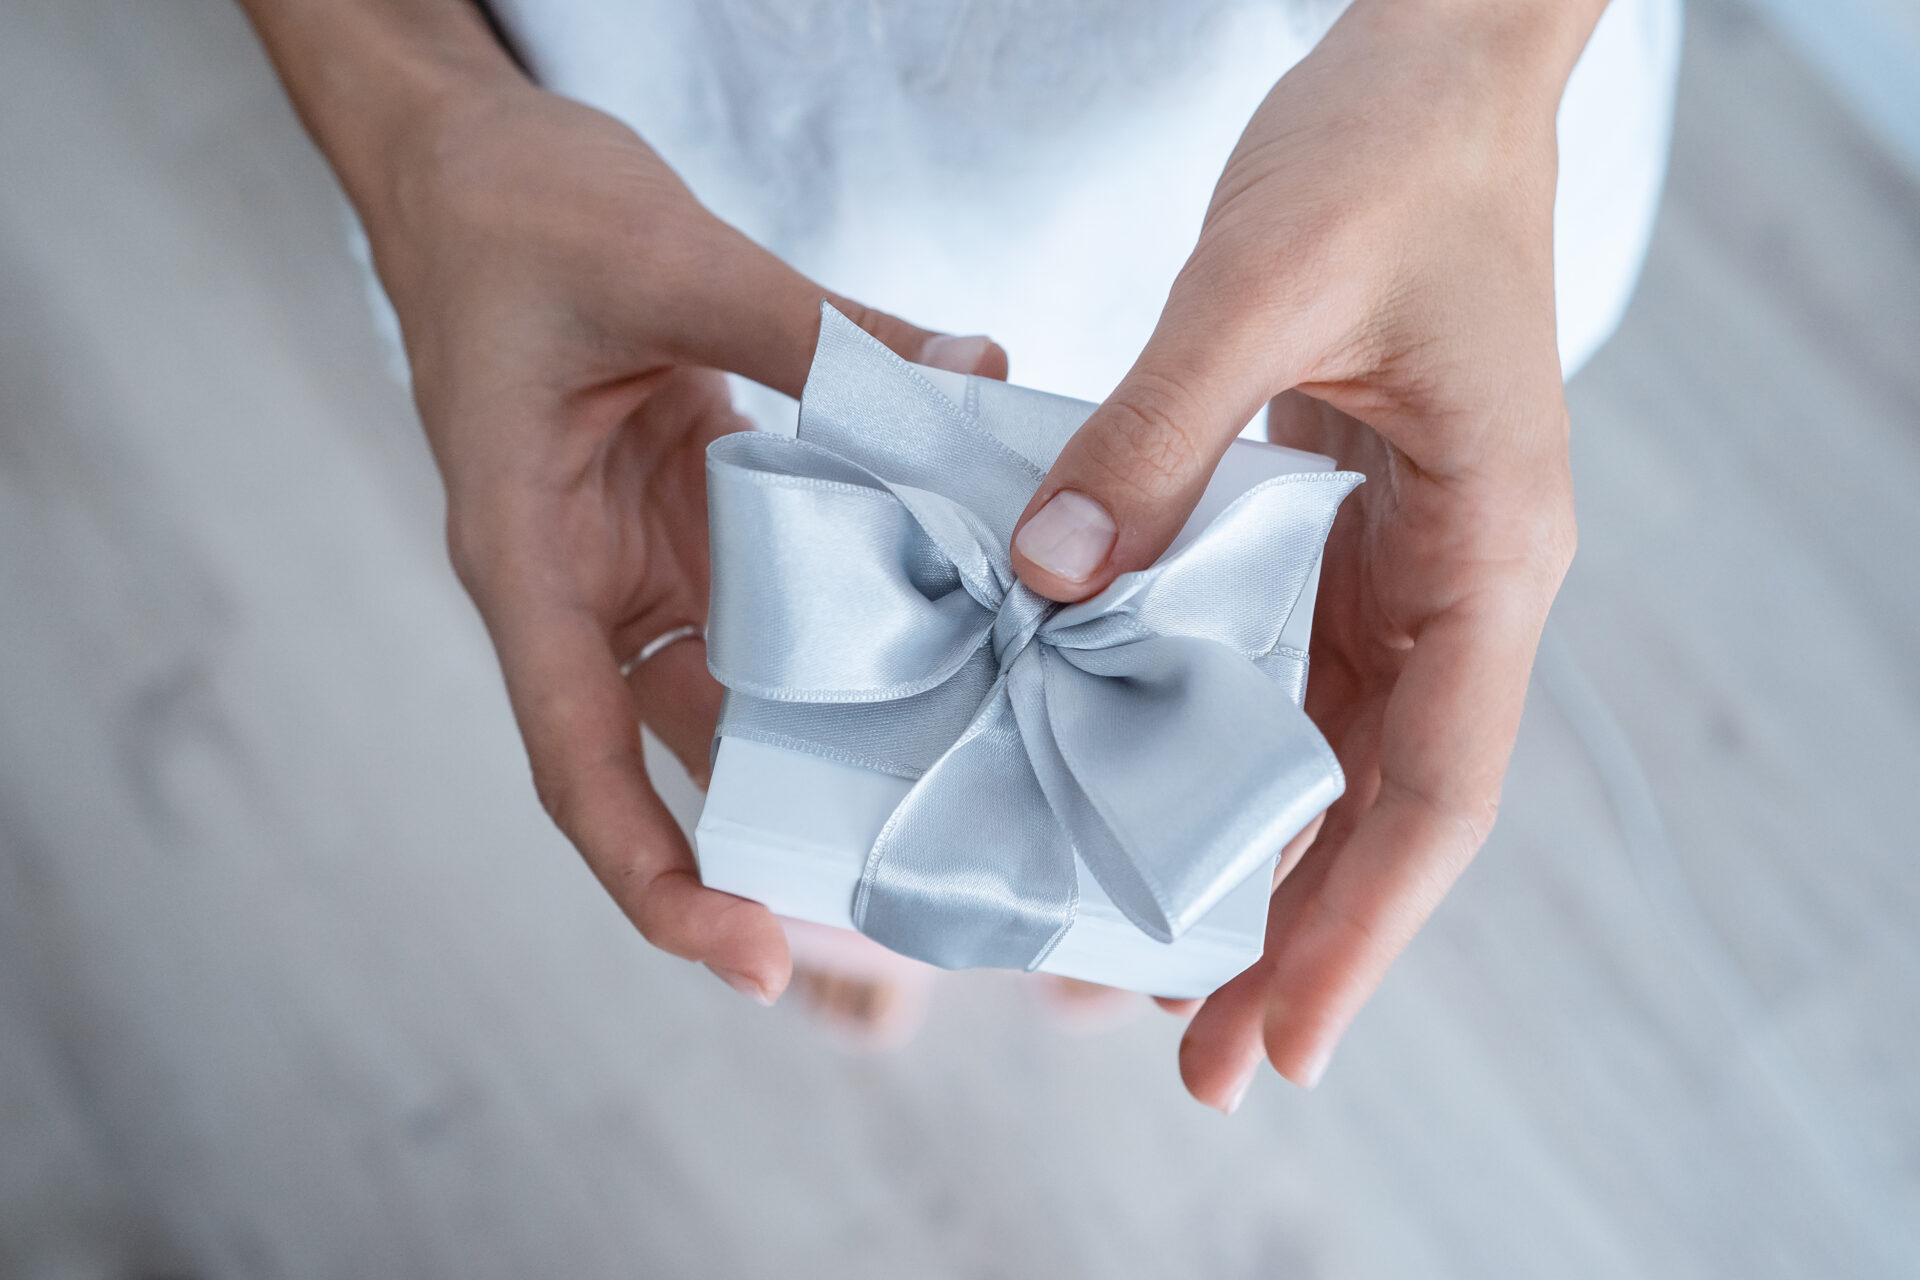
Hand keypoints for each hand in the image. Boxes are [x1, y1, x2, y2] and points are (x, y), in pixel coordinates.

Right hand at [362, 79, 1005, 1002]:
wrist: (471, 160)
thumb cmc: (515, 216)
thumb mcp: (665, 263)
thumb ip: (817, 330)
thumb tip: (971, 371)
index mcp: (527, 559)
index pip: (578, 759)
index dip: (653, 875)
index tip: (746, 960)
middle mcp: (583, 580)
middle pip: (678, 747)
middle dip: (781, 823)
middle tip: (911, 883)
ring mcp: (642, 548)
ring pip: (744, 672)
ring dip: (843, 713)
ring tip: (962, 766)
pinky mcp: (690, 504)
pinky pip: (778, 581)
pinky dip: (858, 598)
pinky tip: (958, 605)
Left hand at [1007, 0, 1599, 1102]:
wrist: (1441, 59)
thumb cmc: (1391, 149)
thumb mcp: (1257, 283)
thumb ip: (1152, 439)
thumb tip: (1045, 587)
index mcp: (1488, 546)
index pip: (1433, 789)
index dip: (1358, 932)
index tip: (1278, 1043)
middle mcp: (1461, 576)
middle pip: (1383, 802)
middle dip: (1298, 934)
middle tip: (1195, 1055)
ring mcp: (1403, 553)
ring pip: (1331, 748)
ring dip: (1252, 855)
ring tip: (1152, 961)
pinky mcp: (1340, 516)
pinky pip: (1281, 662)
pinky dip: (1218, 742)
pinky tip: (1141, 792)